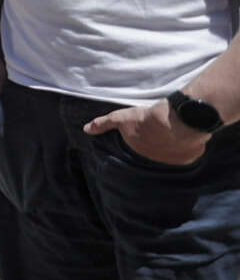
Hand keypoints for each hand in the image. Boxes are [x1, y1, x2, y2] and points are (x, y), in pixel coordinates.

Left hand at [86, 97, 210, 165]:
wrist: (177, 121)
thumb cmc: (147, 119)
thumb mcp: (121, 118)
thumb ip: (103, 124)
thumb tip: (86, 130)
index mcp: (139, 153)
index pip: (139, 150)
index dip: (142, 142)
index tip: (146, 136)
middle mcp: (156, 161)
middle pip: (155, 154)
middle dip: (156, 147)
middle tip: (160, 135)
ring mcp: (174, 161)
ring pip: (173, 155)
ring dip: (172, 148)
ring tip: (174, 135)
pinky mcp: (191, 157)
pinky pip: (189, 153)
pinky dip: (188, 147)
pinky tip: (187, 138)